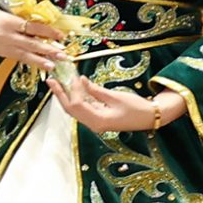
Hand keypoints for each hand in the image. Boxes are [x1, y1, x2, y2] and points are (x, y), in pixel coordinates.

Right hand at [0, 3, 66, 73]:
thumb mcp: (6, 14)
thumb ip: (22, 20)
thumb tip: (43, 26)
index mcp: (9, 21)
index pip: (32, 27)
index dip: (47, 31)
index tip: (61, 35)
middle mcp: (7, 35)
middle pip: (31, 43)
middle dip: (48, 50)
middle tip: (63, 55)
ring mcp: (5, 46)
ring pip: (26, 54)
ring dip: (42, 60)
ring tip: (54, 65)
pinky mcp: (5, 54)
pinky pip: (21, 59)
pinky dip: (33, 62)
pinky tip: (43, 66)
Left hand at [50, 71, 185, 133]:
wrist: (151, 118)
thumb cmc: (137, 108)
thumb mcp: (115, 96)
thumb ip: (96, 90)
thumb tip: (80, 81)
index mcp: (98, 121)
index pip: (77, 105)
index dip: (72, 90)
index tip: (71, 77)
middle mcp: (94, 125)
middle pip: (71, 110)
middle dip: (60, 94)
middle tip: (51, 80)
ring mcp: (96, 123)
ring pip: (75, 110)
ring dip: (66, 96)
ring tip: (57, 83)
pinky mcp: (99, 119)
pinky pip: (83, 109)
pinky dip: (77, 99)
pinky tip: (73, 89)